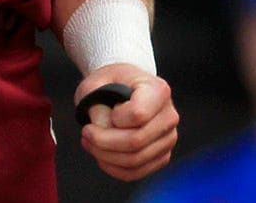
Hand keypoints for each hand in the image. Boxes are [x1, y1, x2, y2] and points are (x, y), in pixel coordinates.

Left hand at [75, 65, 177, 181]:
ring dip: (105, 156)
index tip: (101, 107)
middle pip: (136, 141)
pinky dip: (113, 168)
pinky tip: (100, 155)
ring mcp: (168, 138)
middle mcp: (169, 116)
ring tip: (89, 142)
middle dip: (102, 141)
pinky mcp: (162, 156)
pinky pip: (137, 172)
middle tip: (85, 133)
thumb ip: (96, 104)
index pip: (138, 115)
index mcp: (157, 90)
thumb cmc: (108, 83)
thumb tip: (104, 129)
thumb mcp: (95, 84)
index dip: (114, 117)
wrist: (122, 87)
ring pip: (136, 161)